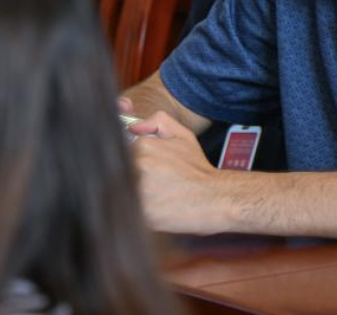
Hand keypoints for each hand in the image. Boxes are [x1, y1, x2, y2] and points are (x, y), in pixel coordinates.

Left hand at [129, 110, 228, 233]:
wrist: (217, 198)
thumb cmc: (198, 169)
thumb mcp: (183, 136)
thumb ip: (158, 121)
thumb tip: (133, 127)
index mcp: (142, 146)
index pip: (121, 153)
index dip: (133, 164)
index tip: (149, 172)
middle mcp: (137, 165)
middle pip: (120, 173)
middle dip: (132, 179)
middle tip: (154, 186)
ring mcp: (138, 190)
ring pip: (122, 192)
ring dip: (133, 196)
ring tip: (155, 198)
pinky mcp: (142, 214)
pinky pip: (129, 212)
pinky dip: (138, 213)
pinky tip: (155, 211)